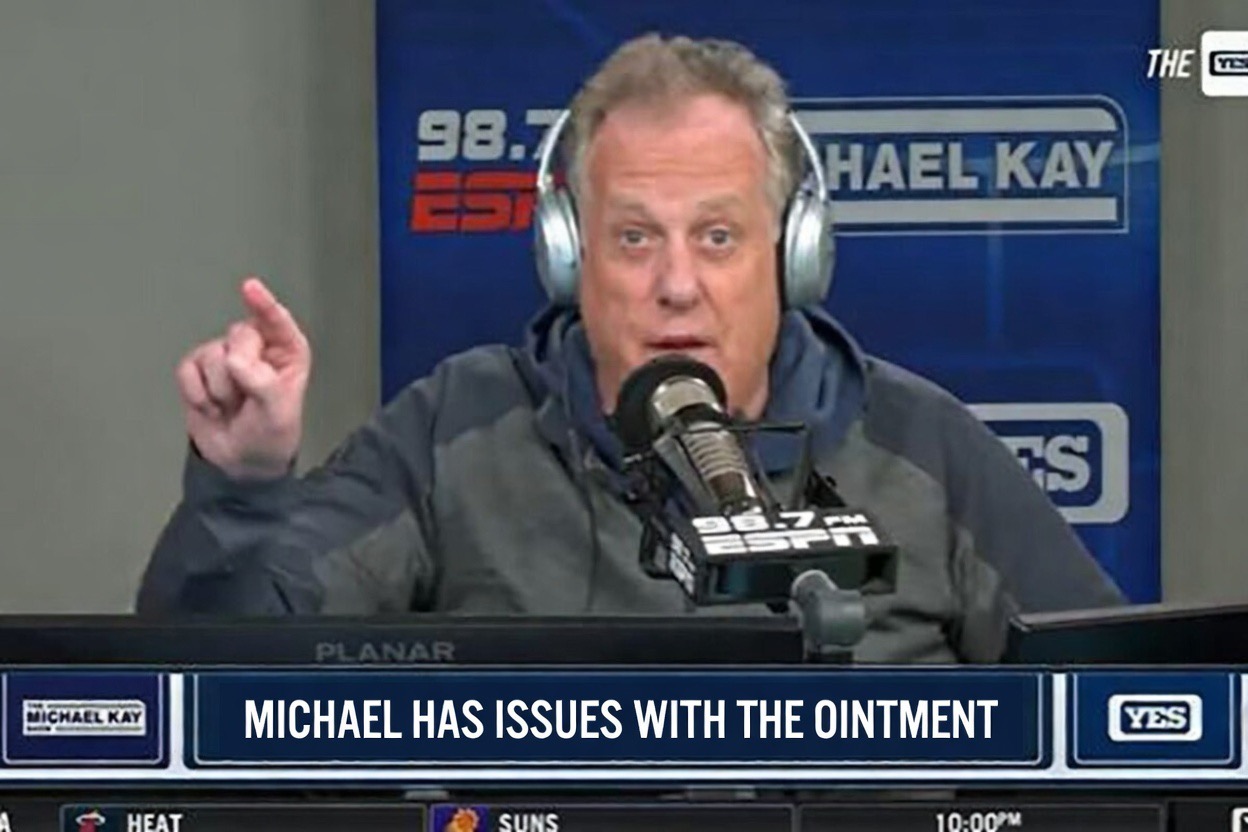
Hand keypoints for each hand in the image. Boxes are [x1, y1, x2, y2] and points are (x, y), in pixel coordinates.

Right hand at [175, 278, 310, 479]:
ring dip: (218, 390)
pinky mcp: (197, 369)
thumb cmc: (270, 434)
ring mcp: (225, 356)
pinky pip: (187, 369)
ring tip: (231, 408)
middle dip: (238, 372)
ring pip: (211, 353)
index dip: (263, 304)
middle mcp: (258, 348)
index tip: (250, 287)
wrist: (240, 461)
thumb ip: (261, 382)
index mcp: (287, 353)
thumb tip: (233, 359)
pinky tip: (211, 408)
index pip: (276, 322)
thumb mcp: (278, 412)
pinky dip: (196, 393)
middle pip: (238, 337)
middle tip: (246, 400)